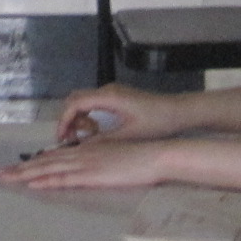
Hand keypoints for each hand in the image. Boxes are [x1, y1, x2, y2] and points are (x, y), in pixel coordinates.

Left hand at [0, 139, 176, 191]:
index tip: (15, 168)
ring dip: (24, 175)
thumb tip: (85, 169)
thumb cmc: (138, 159)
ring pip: (47, 169)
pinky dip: (45, 181)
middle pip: (43, 162)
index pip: (52, 158)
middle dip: (19, 170)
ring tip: (4, 179)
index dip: (32, 163)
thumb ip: (97, 162)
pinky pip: (64, 179)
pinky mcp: (91, 175)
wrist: (154, 155)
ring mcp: (84, 164)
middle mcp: (79, 155)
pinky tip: (32, 184)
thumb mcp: (113, 158)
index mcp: (84, 151)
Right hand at [54, 83, 185, 144]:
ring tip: (85, 137)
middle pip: (75, 100)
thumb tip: (80, 149)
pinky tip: (96, 131)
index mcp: (109, 97)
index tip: (62, 138)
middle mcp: (107, 91)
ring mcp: (112, 92)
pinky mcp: (117, 97)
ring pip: (83, 101)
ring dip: (78, 118)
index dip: (64, 121)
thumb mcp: (129, 136)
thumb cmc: (157, 122)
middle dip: (68, 119)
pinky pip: (93, 103)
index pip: (75, 104)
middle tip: (69, 139)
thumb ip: (103, 141)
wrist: (179, 111)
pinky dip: (88, 116)